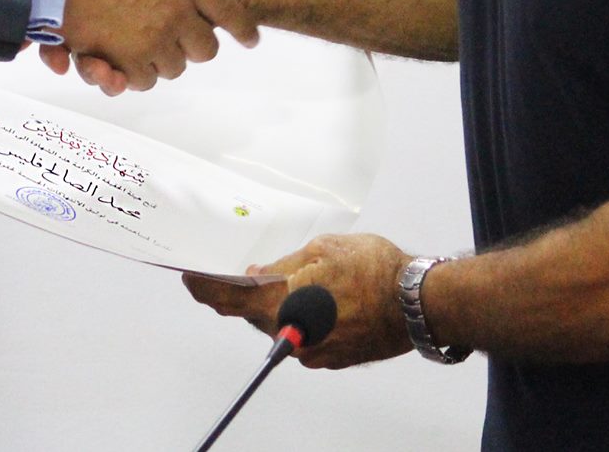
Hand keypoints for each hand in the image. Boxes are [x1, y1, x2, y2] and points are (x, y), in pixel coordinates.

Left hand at [184, 234, 414, 369]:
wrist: (417, 302)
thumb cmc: (374, 271)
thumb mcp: (323, 249)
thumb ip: (284, 264)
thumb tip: (258, 274)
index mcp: (282, 304)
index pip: (229, 300)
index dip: (205, 289)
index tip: (191, 279)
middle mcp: (292, 335)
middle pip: (255, 314)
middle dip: (249, 293)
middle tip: (248, 271)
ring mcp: (313, 352)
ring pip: (282, 325)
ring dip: (283, 305)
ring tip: (304, 279)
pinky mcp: (332, 358)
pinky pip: (306, 336)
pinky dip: (306, 318)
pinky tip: (324, 298)